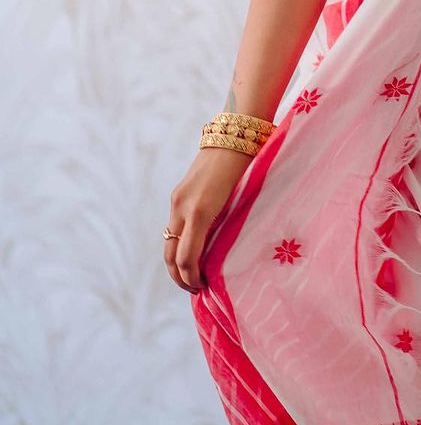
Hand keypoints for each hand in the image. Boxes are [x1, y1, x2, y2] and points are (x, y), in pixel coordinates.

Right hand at [164, 147, 251, 292]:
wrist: (234, 134)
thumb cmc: (248, 167)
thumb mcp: (240, 201)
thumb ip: (228, 226)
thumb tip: (224, 256)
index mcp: (201, 211)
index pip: (187, 258)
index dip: (192, 279)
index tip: (204, 288)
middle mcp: (183, 207)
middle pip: (171, 255)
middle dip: (179, 277)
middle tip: (195, 290)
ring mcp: (178, 199)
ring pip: (168, 241)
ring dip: (176, 262)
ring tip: (191, 275)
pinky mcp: (178, 193)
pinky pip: (173, 226)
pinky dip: (178, 243)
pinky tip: (191, 250)